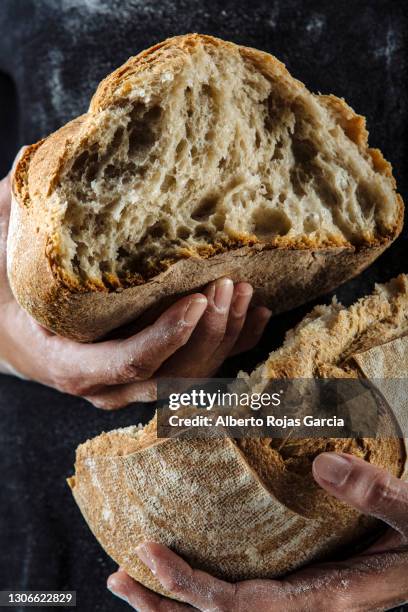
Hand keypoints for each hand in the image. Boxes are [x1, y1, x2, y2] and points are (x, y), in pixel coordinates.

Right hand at [0, 165, 270, 407]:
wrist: (21, 331)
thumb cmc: (14, 294)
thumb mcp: (6, 258)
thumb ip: (17, 220)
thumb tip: (32, 163)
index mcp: (71, 364)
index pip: (128, 363)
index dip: (166, 337)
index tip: (196, 299)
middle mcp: (109, 384)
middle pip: (172, 375)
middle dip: (207, 334)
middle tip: (226, 285)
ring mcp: (136, 383)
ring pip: (194, 376)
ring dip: (226, 337)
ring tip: (243, 290)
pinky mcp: (156, 371)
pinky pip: (205, 367)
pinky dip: (237, 344)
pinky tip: (257, 313)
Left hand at [107, 453, 407, 610]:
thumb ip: (377, 495)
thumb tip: (323, 463)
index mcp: (325, 600)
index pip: (240, 608)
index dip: (190, 588)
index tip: (149, 554)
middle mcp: (304, 608)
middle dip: (163, 607)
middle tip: (117, 576)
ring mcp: (299, 600)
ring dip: (175, 601)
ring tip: (134, 577)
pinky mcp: (300, 584)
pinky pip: (242, 594)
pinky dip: (203, 586)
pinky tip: (186, 565)